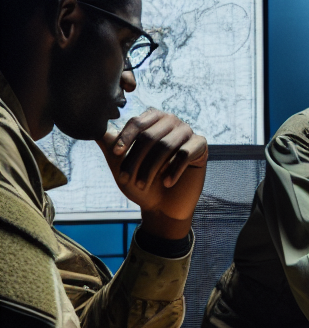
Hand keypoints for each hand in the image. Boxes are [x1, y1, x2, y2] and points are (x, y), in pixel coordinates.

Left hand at [97, 109, 207, 238]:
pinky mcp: (200, 147)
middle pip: (151, 136)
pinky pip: (185, 153)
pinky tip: (166, 183)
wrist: (161, 207)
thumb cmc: (141, 182)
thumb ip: (108, 142)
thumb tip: (89, 124)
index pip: (138, 123)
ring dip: (151, 168)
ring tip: (142, 184)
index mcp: (152, 120)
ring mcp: (187, 133)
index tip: (115, 154)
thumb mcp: (119, 162)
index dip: (125, 138)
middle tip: (125, 179)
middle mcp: (171, 122)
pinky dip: (174, 170)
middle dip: (135, 160)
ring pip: (166, 145)